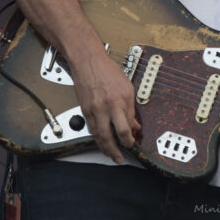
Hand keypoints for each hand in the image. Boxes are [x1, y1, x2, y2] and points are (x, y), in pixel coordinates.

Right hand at [70, 49, 140, 163]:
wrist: (88, 61)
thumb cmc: (107, 70)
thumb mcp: (127, 87)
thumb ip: (130, 108)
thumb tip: (134, 124)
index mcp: (122, 100)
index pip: (127, 127)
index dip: (130, 139)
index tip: (132, 143)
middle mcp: (108, 106)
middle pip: (114, 136)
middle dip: (118, 150)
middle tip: (120, 157)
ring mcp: (95, 109)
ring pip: (100, 136)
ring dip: (106, 148)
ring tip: (111, 155)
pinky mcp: (85, 110)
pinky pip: (92, 129)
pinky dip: (97, 138)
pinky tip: (101, 143)